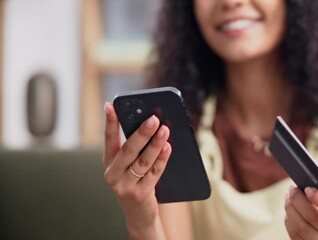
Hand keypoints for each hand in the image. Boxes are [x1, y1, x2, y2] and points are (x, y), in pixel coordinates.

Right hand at [103, 102, 171, 233]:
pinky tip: (168, 148)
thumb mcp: (130, 166)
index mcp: (109, 162)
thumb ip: (136, 148)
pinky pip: (154, 173)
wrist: (138, 214)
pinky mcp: (140, 194)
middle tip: (153, 118)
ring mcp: (125, 185)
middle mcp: (113, 173)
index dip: (110, 122)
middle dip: (141, 132)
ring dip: (155, 144)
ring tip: (165, 130)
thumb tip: (152, 124)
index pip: (108, 139)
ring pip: (142, 161)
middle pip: (128, 149)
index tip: (111, 105)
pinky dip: (162, 159)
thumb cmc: (136, 182)